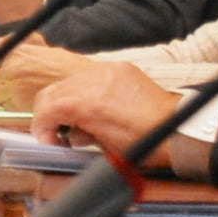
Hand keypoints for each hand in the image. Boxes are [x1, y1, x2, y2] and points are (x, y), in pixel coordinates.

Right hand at [25, 51, 171, 164]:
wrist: (177, 129)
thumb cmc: (145, 143)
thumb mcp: (103, 147)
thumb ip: (79, 135)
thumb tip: (67, 133)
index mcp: (87, 104)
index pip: (46, 109)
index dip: (40, 127)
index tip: (47, 140)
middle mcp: (94, 81)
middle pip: (52, 92)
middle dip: (47, 112)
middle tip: (53, 131)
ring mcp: (107, 71)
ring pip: (68, 81)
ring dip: (63, 100)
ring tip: (73, 120)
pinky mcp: (119, 68)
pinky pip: (89, 76)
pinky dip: (82, 90)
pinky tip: (91, 106)